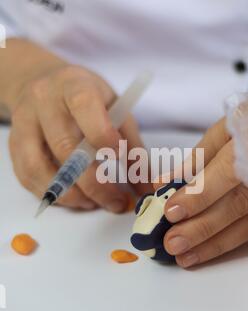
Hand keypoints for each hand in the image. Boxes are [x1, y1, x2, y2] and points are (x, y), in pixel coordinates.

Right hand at [9, 64, 149, 211]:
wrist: (44, 82)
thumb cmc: (89, 98)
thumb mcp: (117, 109)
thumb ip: (133, 147)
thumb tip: (145, 188)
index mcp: (75, 85)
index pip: (85, 108)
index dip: (104, 137)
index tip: (121, 159)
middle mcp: (45, 101)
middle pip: (65, 148)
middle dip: (94, 183)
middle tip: (116, 202)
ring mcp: (25, 122)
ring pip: (40, 167)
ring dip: (70, 194)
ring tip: (93, 203)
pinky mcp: (14, 143)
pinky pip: (27, 175)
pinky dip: (51, 194)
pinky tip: (73, 198)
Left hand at [154, 118, 247, 267]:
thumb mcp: (226, 130)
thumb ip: (197, 158)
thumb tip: (166, 182)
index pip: (225, 173)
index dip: (198, 195)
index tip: (171, 211)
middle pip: (234, 205)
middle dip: (201, 227)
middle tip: (172, 242)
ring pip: (243, 224)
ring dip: (211, 243)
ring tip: (182, 256)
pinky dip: (226, 244)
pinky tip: (203, 252)